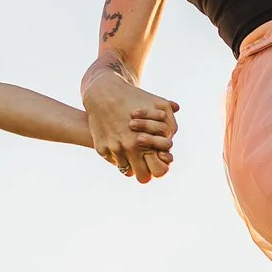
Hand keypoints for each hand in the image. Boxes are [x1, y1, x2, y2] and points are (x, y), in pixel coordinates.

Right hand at [83, 67, 179, 183]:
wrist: (103, 93)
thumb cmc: (133, 98)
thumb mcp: (158, 105)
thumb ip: (170, 120)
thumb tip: (171, 137)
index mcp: (145, 142)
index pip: (159, 171)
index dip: (161, 169)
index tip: (159, 161)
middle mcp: (129, 148)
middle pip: (143, 178)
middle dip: (147, 172)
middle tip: (147, 164)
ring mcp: (113, 149)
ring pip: (126, 170)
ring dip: (130, 163)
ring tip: (133, 154)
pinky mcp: (100, 148)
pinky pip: (113, 161)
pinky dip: (117, 156)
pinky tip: (119, 146)